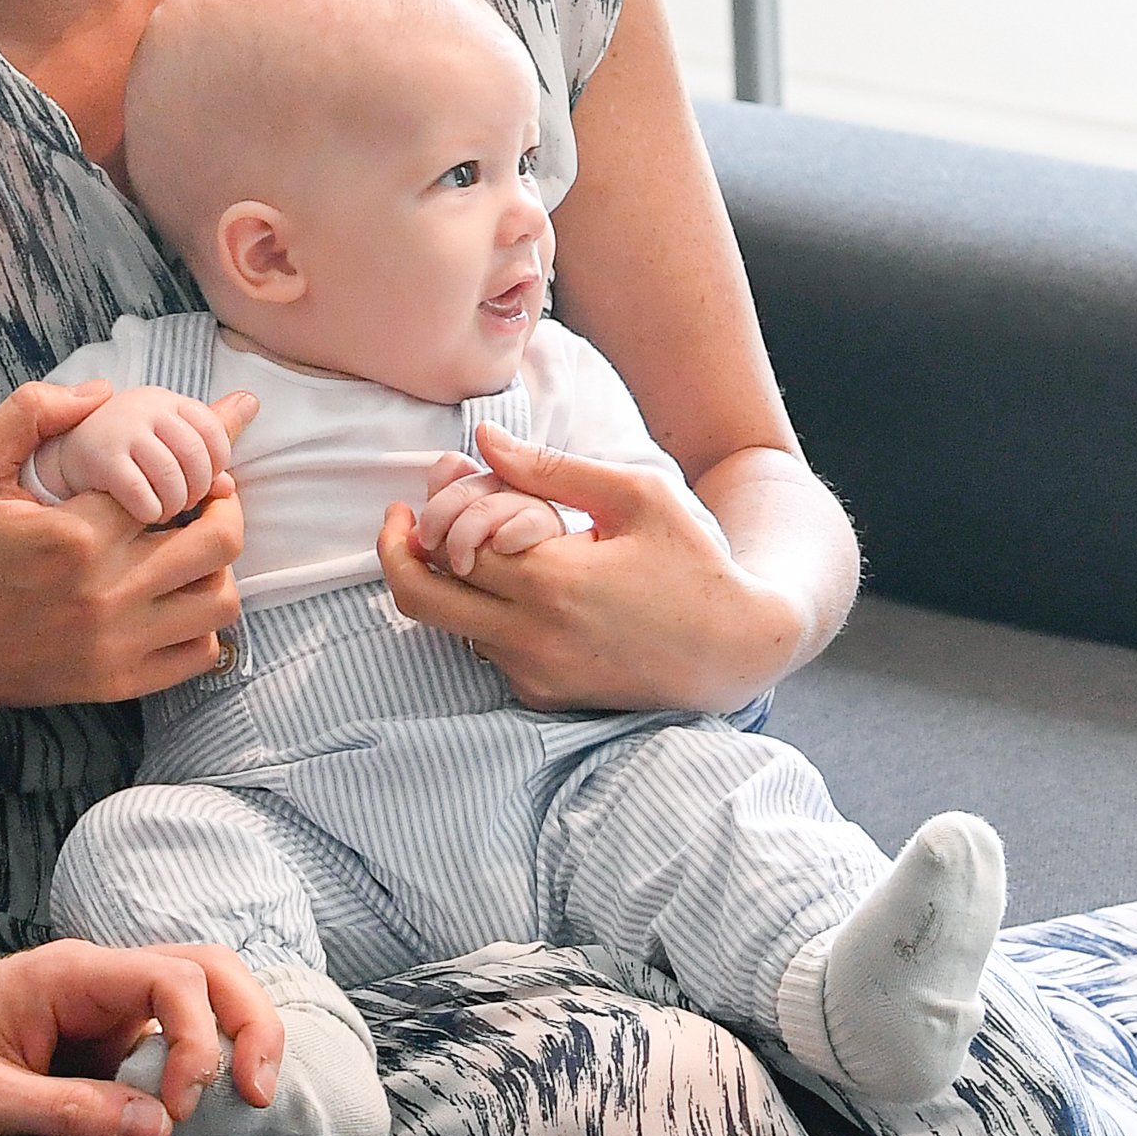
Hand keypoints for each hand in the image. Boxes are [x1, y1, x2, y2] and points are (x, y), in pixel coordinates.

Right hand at [0, 383, 253, 718]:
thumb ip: (29, 413)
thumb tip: (102, 391)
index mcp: (77, 534)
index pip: (176, 482)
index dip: (197, 462)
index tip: (201, 454)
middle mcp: (107, 592)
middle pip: (218, 540)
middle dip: (223, 506)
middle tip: (205, 496)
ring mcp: (118, 643)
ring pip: (220, 600)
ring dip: (216, 566)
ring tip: (190, 549)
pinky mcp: (120, 681)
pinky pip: (200, 653)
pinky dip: (203, 623)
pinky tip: (174, 600)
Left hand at [0, 940, 284, 1135]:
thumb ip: (70, 1110)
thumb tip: (161, 1126)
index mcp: (70, 974)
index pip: (176, 978)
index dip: (201, 1040)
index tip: (180, 1108)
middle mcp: (96, 983)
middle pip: (207, 975)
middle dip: (248, 1027)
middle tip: (258, 1095)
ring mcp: (101, 1014)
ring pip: (191, 1018)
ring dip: (201, 1071)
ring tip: (178, 1128)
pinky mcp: (96, 1047)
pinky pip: (151, 1065)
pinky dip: (151, 1106)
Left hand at [379, 425, 806, 712]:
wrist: (738, 648)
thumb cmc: (694, 561)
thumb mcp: (636, 496)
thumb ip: (551, 468)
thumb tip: (480, 438)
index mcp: (553, 581)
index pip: (449, 546)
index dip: (430, 513)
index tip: (430, 486)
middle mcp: (533, 637)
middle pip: (421, 598)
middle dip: (398, 555)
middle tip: (401, 523)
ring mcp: (536, 674)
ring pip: (452, 626)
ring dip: (449, 585)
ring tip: (475, 545)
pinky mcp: (544, 697)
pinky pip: (486, 652)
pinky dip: (483, 617)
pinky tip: (516, 587)